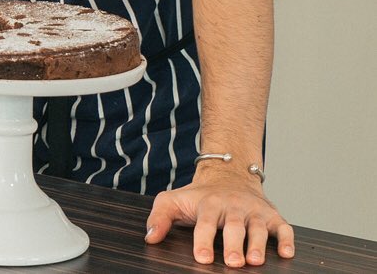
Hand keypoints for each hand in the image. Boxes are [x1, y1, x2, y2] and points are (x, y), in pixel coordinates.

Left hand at [145, 172, 294, 267]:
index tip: (202, 258)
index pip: (205, 222)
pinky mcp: (272, 216)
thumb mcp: (174, 200)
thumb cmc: (200, 196)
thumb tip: (150, 238)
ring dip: (258, 244)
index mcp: (209, 203)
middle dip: (234, 244)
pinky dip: (287, 239)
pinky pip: (284, 227)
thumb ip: (159, 217)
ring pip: (259, 227)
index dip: (204, 240)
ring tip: (255, 261)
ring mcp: (254, 211)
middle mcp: (233, 206)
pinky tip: (287, 253)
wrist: (228, 175)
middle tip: (233, 263)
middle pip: (234, 226)